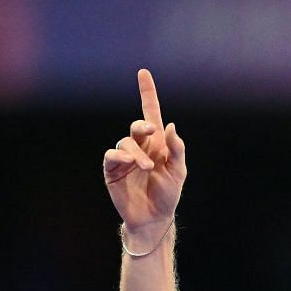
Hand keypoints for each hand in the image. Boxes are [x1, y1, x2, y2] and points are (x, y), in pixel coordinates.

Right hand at [103, 68, 185, 239]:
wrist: (154, 218)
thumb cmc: (168, 195)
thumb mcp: (178, 172)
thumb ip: (176, 150)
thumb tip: (170, 126)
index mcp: (157, 144)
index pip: (151, 113)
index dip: (147, 93)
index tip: (144, 73)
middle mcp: (140, 147)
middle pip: (137, 127)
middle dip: (143, 127)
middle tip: (152, 134)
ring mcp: (125, 158)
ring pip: (125, 143)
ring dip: (137, 153)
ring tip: (148, 167)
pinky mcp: (113, 170)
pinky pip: (112, 156)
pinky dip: (120, 156)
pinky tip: (129, 162)